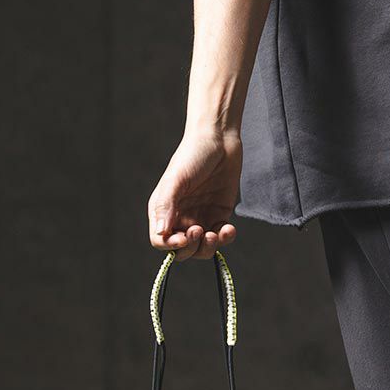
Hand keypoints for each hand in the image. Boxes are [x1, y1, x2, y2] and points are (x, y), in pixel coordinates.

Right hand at [148, 129, 242, 259]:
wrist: (219, 140)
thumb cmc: (193, 155)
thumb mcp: (176, 179)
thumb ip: (165, 206)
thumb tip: (160, 233)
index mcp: (163, 210)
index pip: (161, 240)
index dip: (171, 246)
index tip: (184, 238)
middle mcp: (180, 217)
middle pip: (182, 250)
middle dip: (191, 248)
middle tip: (200, 231)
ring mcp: (200, 217)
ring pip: (201, 248)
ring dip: (208, 247)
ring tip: (216, 234)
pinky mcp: (219, 215)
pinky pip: (220, 237)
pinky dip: (225, 238)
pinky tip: (229, 229)